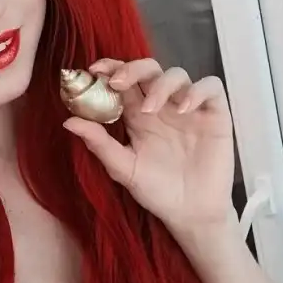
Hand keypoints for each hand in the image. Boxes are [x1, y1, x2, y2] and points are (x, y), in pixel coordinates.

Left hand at [63, 58, 234, 233]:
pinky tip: (184, 108)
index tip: (94, 70)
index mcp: (137, 115)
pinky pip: (210, 87)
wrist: (190, 213)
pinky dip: (197, 90)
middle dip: (132, 69)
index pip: (124, 81)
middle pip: (148, 70)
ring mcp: (189, 108)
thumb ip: (99, 144)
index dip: (110, 69)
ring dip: (160, 85)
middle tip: (118, 83)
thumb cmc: (156, 191)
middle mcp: (162, 106)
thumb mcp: (124, 168)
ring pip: (177, 74)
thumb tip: (68, 121)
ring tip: (151, 109)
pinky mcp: (214, 115)